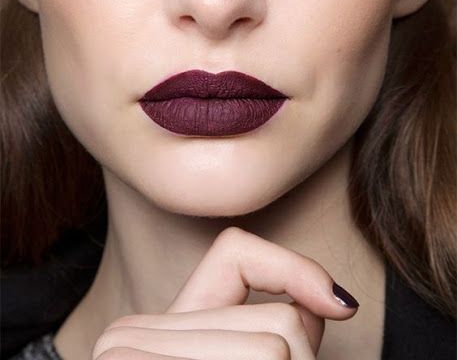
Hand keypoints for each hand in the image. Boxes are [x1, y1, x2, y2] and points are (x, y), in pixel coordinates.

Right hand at [92, 226, 358, 358]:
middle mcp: (128, 336)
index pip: (235, 252)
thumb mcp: (243, 358)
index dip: (291, 270)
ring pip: (278, 346)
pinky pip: (268, 357)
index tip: (339, 306)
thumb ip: (273, 325)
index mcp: (151, 331)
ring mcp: (128, 353)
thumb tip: (334, 303)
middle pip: (277, 326)